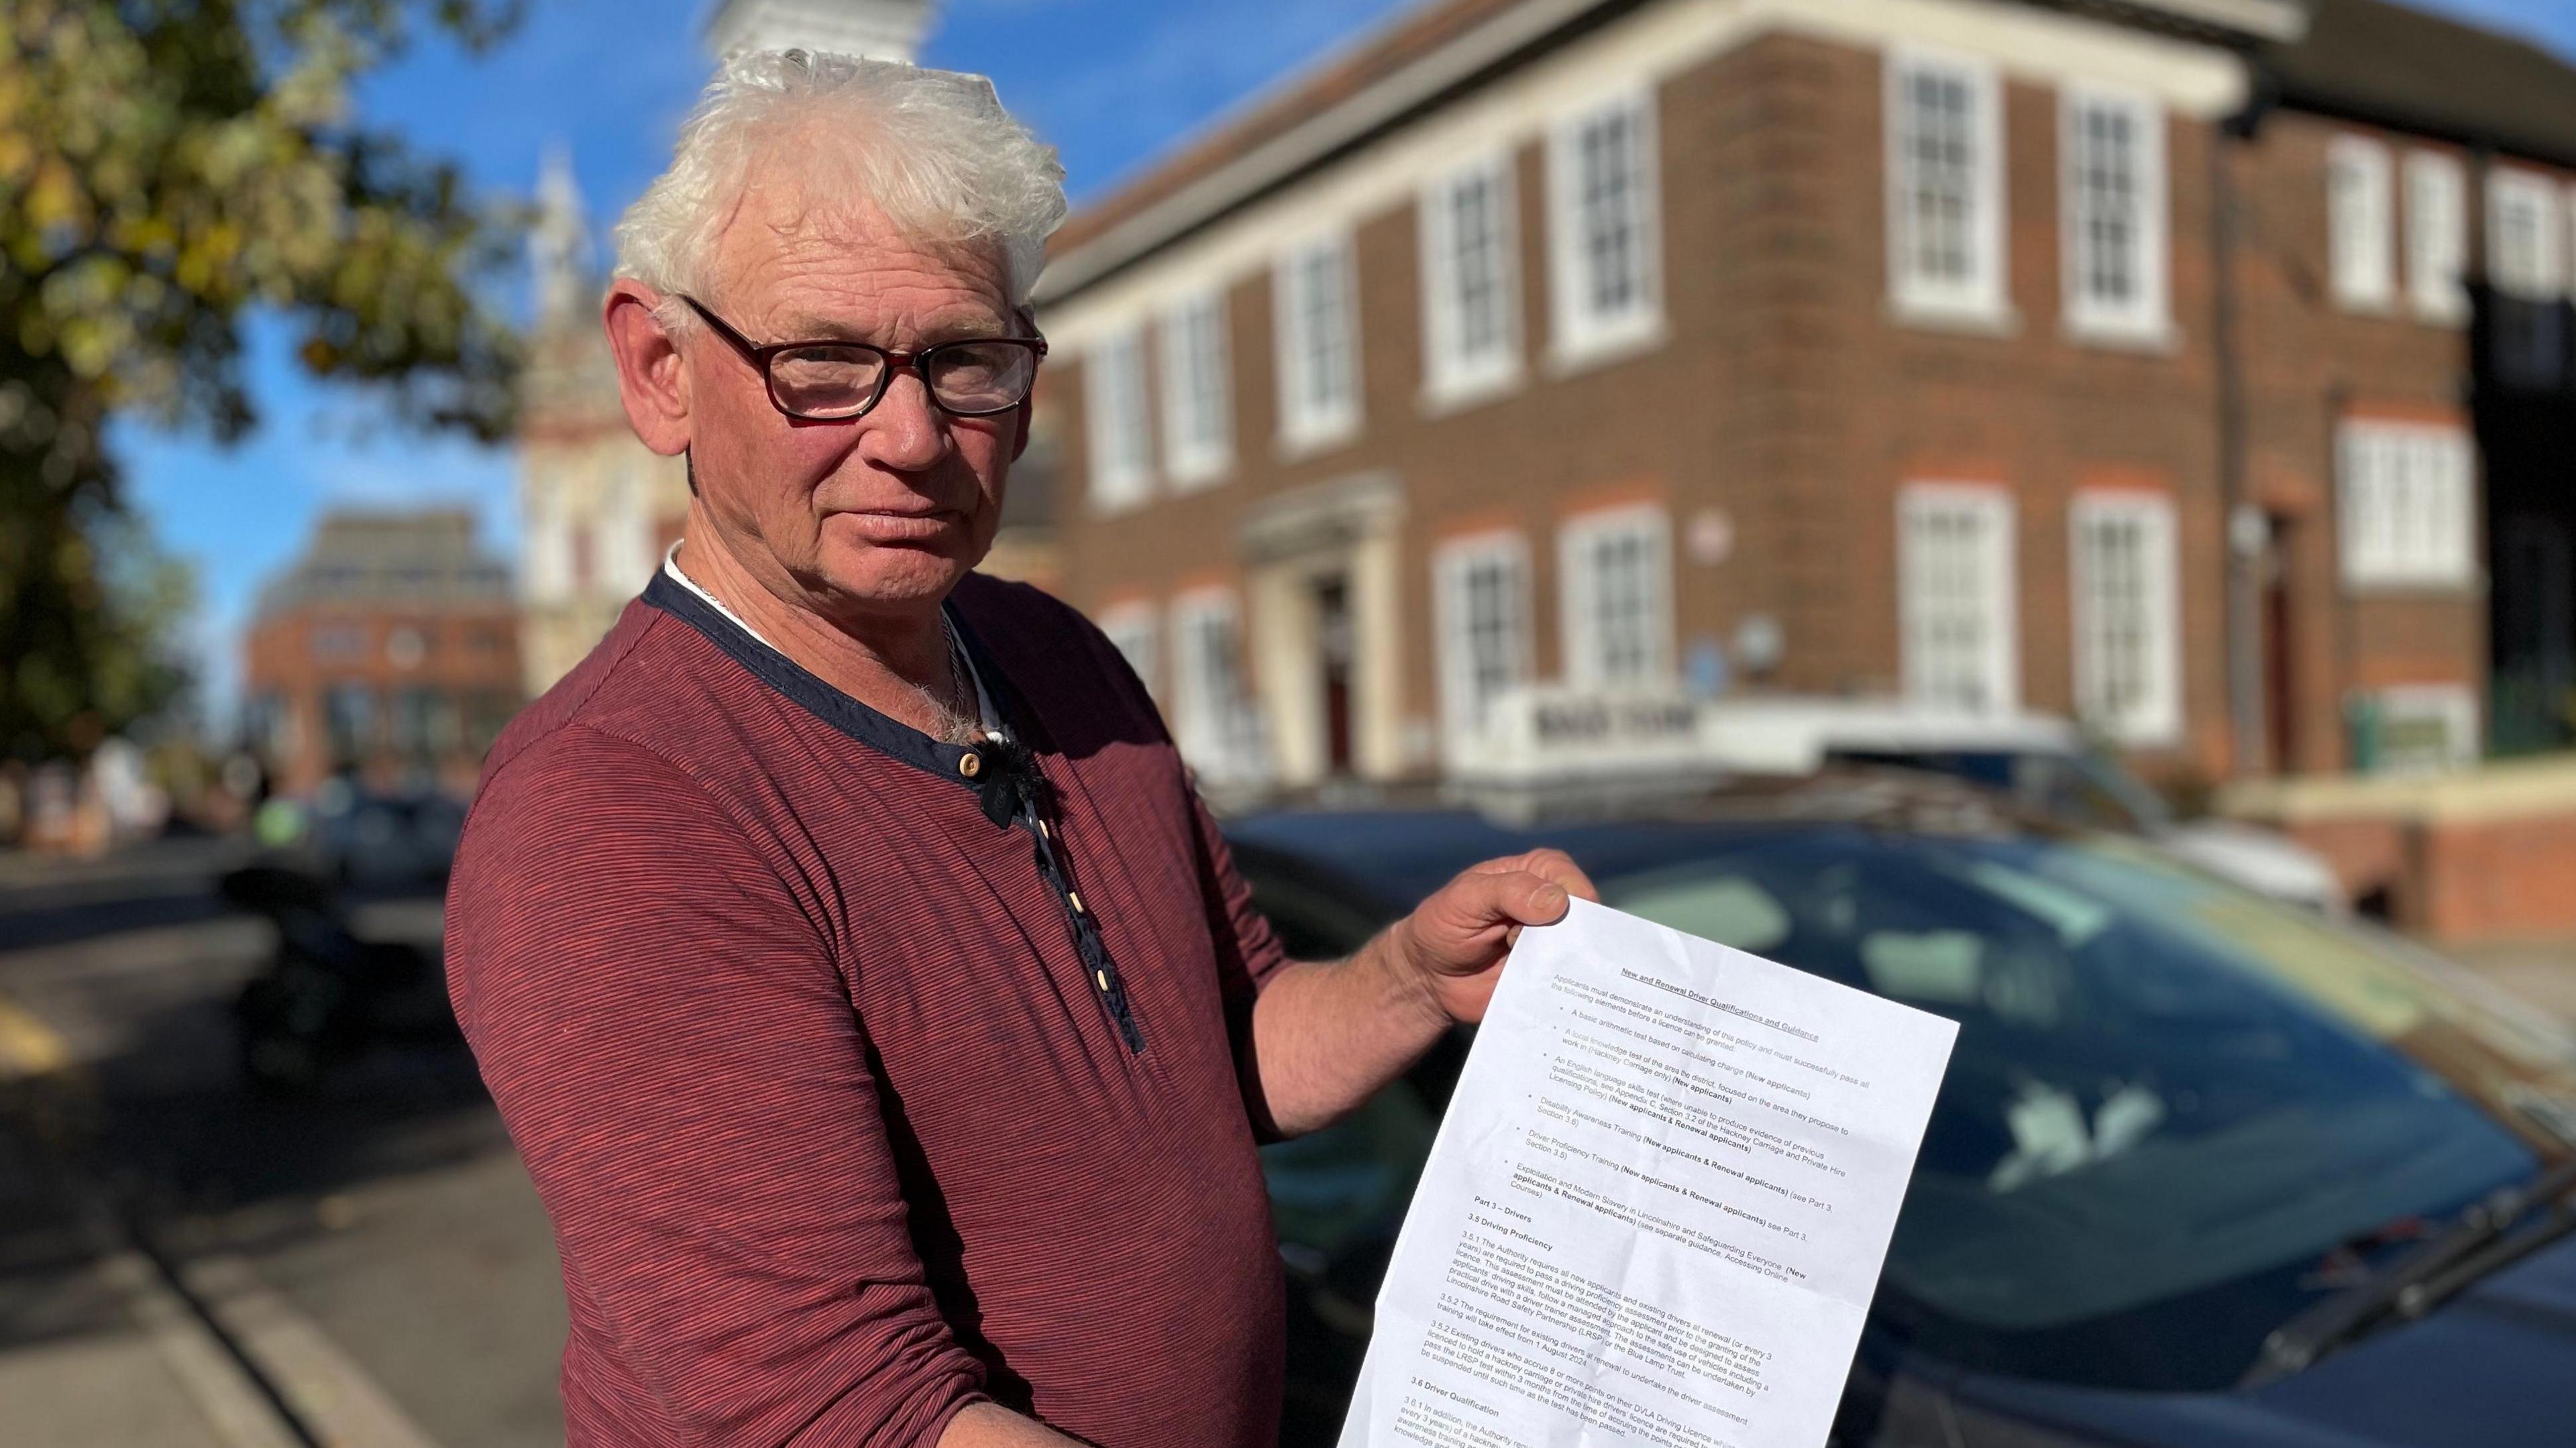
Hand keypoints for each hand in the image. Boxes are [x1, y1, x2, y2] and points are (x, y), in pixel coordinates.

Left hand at [1389, 850, 1598, 1024]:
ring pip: (1582, 954)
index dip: (1567, 901)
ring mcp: (1554, 944)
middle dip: (1567, 938)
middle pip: (1584, 920)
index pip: (1571, 881)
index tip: (1545, 922)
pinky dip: (1563, 990)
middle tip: (1529, 951)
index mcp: (1536, 873)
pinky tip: (1543, 993)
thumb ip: (1508, 892)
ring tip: (1530, 973)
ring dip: (1563, 966)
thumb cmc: (1443, 925)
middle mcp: (1552, 906)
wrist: (1429, 979)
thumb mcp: (1465, 899)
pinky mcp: (1551, 977)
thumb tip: (1557, 901)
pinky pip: (1571, 985)